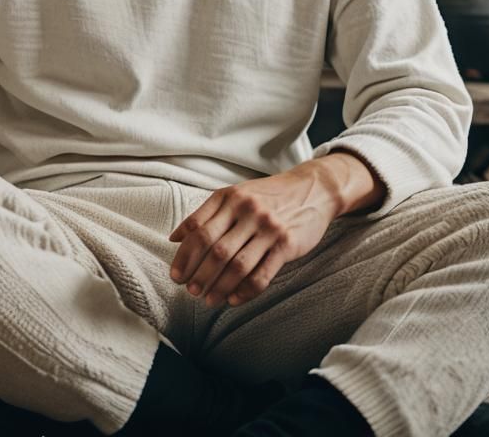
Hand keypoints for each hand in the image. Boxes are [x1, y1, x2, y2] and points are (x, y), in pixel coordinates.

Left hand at [167, 160, 344, 309]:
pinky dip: (245, 291)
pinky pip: (262, 274)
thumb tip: (175, 238)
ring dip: (219, 287)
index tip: (176, 274)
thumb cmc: (268, 195)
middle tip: (190, 291)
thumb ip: (206, 214)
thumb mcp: (235, 195)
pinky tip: (233, 299)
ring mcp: (268, 227)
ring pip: (237, 265)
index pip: (198, 229)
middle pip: (216, 250)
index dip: (184, 255)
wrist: (312, 189)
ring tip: (208, 300)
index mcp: (230, 197)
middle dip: (199, 275)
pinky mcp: (287, 244)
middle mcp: (247, 210)